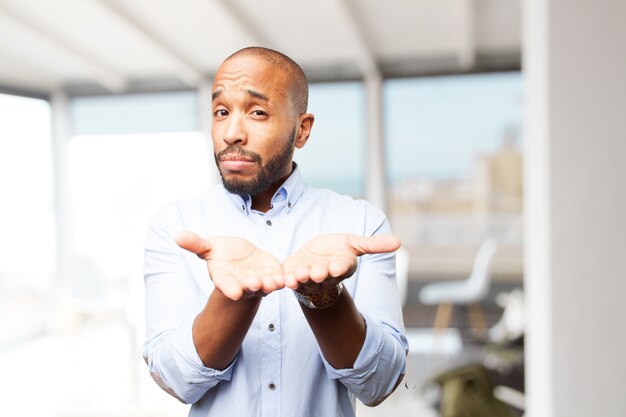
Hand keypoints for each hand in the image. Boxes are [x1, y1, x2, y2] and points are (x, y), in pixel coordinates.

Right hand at [176, 231, 284, 299]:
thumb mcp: (210, 247)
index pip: (225, 284)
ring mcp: (259, 282)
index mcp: (224, 277)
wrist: (243, 260)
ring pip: (265, 285)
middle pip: (247, 286)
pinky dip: (283, 279)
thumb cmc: (223, 254)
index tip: (234, 293)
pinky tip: (286, 277)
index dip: (229, 288)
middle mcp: (242, 283)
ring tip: (274, 282)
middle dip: (251, 286)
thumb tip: (177, 235)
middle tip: (255, 284)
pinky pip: (280, 279)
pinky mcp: (273, 276)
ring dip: (269, 284)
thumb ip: (196, 244)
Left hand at [283, 234, 400, 292]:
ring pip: (305, 280)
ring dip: (301, 278)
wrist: (314, 259)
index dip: (340, 266)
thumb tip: (399, 242)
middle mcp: (325, 276)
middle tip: (316, 272)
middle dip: (319, 273)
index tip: (337, 265)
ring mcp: (308, 279)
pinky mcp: (293, 276)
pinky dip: (287, 279)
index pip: (343, 267)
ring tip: (298, 274)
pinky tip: (284, 277)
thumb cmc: (336, 251)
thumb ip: (373, 244)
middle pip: (323, 275)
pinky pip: (290, 279)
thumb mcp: (353, 244)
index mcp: (342, 266)